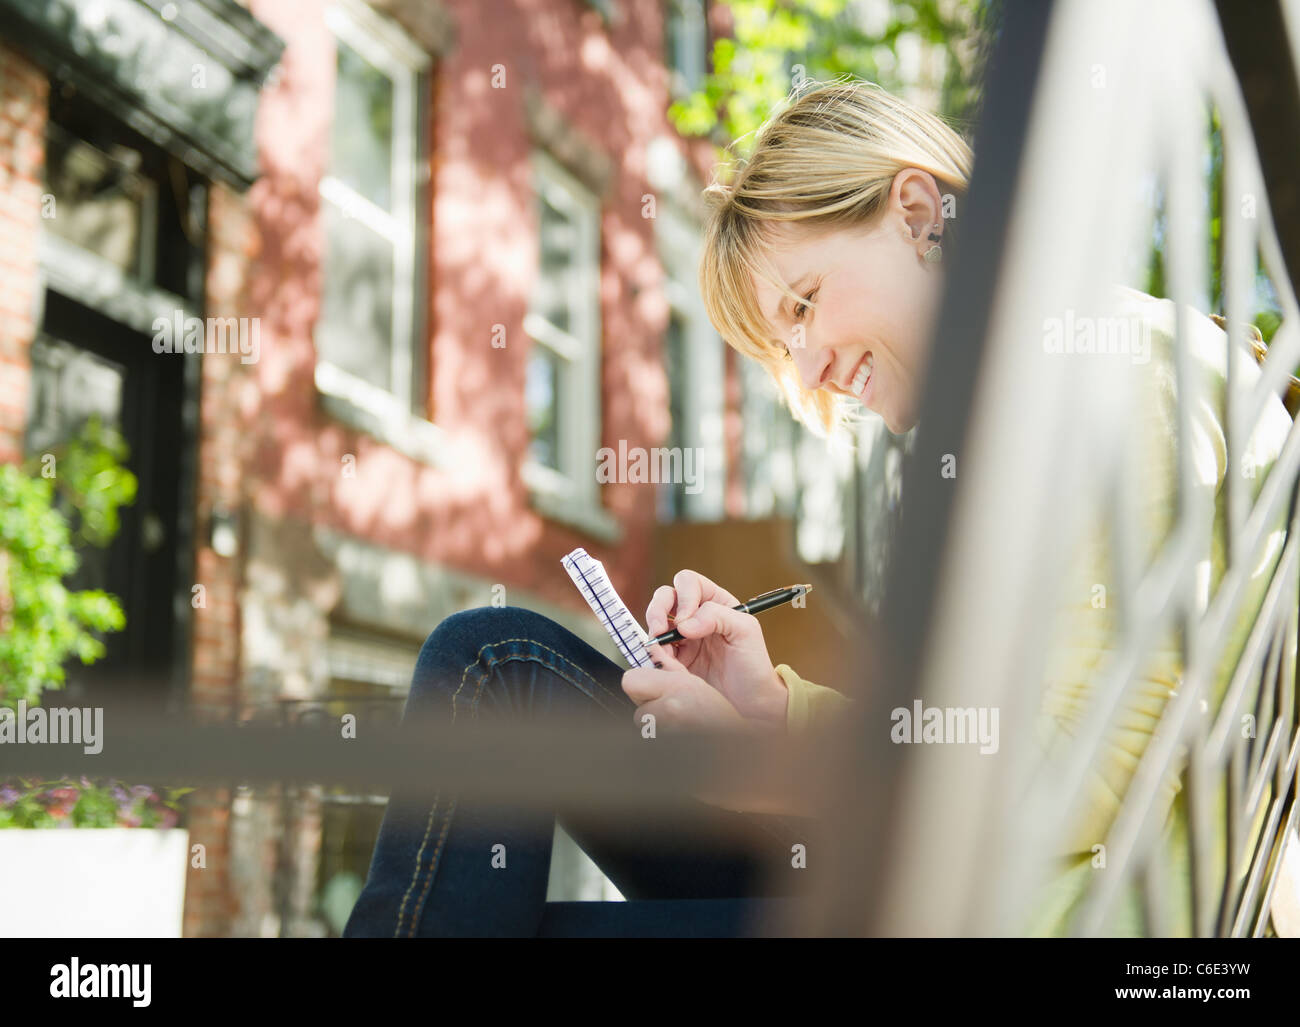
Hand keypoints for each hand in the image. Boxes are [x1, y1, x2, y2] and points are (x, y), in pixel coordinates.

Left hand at [622, 643, 779, 809]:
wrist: (731, 753)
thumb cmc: (720, 719)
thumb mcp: (696, 684)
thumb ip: (670, 669)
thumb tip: (651, 653)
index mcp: (675, 689)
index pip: (630, 681)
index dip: (640, 685)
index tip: (651, 689)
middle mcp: (667, 711)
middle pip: (637, 709)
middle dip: (650, 710)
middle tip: (673, 712)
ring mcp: (662, 735)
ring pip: (643, 728)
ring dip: (655, 727)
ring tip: (679, 727)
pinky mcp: (658, 751)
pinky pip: (650, 742)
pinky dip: (659, 740)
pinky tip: (678, 739)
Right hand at [645, 569, 788, 726]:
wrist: (750, 702)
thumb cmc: (753, 665)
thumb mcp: (746, 630)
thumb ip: (717, 615)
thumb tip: (684, 623)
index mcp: (716, 602)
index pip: (689, 583)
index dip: (684, 597)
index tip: (686, 621)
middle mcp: (696, 616)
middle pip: (665, 597)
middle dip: (658, 611)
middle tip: (660, 631)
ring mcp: (683, 638)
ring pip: (656, 623)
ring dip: (657, 638)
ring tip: (669, 656)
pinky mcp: (674, 659)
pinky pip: (656, 650)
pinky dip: (657, 657)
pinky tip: (673, 668)